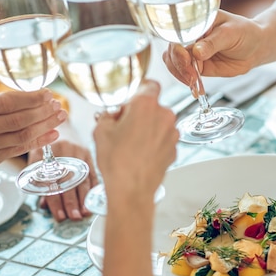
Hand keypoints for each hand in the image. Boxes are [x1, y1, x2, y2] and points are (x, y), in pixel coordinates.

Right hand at [0, 89, 66, 203]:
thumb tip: (34, 97)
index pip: (7, 102)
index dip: (31, 98)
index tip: (47, 93)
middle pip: (18, 120)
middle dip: (43, 112)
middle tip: (58, 105)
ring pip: (22, 135)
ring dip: (46, 125)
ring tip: (60, 117)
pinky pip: (21, 149)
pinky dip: (40, 141)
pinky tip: (53, 133)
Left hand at [29, 139, 97, 221]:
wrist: (59, 124)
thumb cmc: (46, 145)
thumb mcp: (35, 157)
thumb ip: (39, 180)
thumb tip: (44, 205)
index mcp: (50, 153)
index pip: (53, 182)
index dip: (56, 200)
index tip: (60, 214)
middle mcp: (66, 152)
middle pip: (70, 181)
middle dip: (72, 202)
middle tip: (74, 217)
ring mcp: (80, 153)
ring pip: (83, 179)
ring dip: (84, 198)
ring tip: (84, 213)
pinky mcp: (89, 155)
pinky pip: (93, 173)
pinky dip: (94, 189)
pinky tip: (94, 200)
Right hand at [93, 80, 177, 217]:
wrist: (131, 191)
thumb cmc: (117, 162)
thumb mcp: (101, 131)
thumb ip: (108, 115)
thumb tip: (112, 116)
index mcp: (146, 105)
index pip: (149, 84)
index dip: (139, 90)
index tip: (131, 99)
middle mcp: (164, 115)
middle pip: (153, 106)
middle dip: (139, 113)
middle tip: (123, 126)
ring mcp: (172, 133)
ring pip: (158, 123)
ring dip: (147, 128)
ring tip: (130, 144)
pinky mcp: (174, 148)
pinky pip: (163, 138)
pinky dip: (153, 142)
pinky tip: (139, 154)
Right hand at [162, 10, 264, 81]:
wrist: (255, 47)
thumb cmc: (245, 32)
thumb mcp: (231, 33)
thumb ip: (213, 43)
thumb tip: (196, 52)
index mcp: (195, 22)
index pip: (177, 34)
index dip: (178, 48)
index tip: (186, 59)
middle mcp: (190, 36)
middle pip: (172, 51)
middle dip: (179, 65)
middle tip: (192, 76)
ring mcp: (192, 52)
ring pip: (175, 64)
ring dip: (181, 75)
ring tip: (194, 83)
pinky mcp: (197, 66)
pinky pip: (186, 74)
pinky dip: (188, 82)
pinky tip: (196, 89)